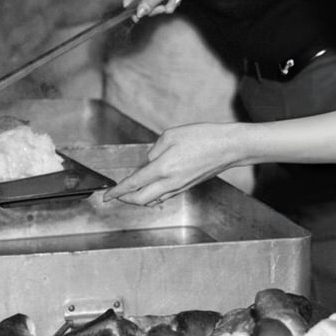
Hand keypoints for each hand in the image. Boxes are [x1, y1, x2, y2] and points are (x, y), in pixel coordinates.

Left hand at [101, 122, 247, 205]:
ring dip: (139, 198)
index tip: (107, 195)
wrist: (228, 147)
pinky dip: (153, 196)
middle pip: (141, 199)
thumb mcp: (172, 135)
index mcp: (163, 167)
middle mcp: (170, 182)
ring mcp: (180, 186)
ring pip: (153, 200)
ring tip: (131, 192)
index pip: (133, 184)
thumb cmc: (203, 137)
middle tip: (116, 195)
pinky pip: (165, 196)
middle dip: (125, 199)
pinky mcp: (187, 186)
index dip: (117, 191)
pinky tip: (151, 189)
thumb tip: (150, 161)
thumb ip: (155, 149)